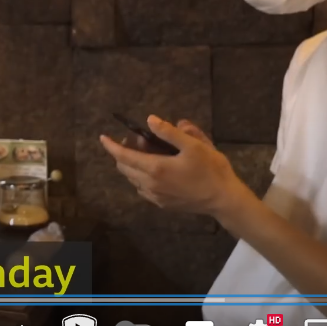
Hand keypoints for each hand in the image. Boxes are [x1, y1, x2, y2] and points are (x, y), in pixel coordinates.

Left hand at [100, 116, 252, 219]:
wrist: (223, 199)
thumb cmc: (211, 169)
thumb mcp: (193, 145)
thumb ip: (169, 132)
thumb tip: (150, 121)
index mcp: (155, 168)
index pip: (123, 156)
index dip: (111, 146)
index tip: (102, 137)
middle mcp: (150, 185)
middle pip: (124, 168)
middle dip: (124, 153)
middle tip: (138, 140)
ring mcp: (155, 197)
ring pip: (132, 179)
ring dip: (133, 165)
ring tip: (148, 153)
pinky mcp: (162, 204)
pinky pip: (142, 189)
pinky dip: (141, 177)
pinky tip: (155, 170)